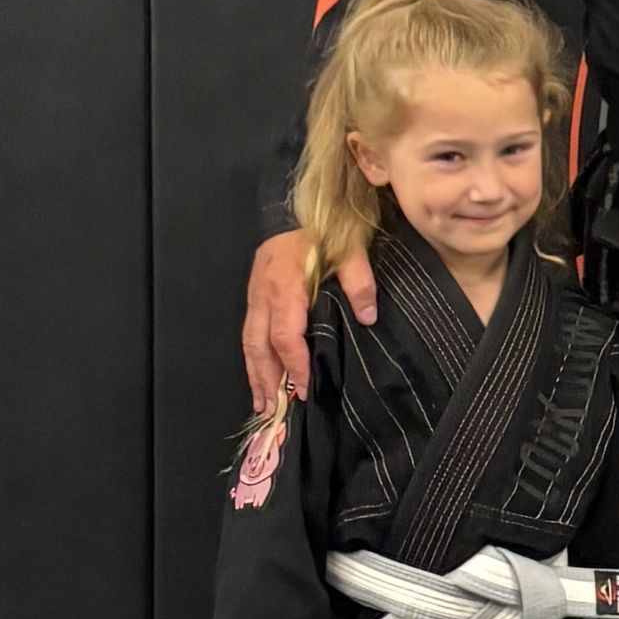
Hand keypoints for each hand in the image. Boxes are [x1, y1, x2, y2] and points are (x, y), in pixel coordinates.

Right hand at [243, 229, 374, 413]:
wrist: (295, 207)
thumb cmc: (324, 230)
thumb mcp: (350, 250)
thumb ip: (359, 282)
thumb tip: (369, 316)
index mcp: (286, 286)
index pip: (286, 335)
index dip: (294, 364)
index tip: (305, 388)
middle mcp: (264, 295)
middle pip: (259, 346)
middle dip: (266, 380)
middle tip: (272, 411)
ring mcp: (255, 296)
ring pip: (249, 342)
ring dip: (255, 374)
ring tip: (261, 404)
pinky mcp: (253, 295)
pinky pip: (249, 333)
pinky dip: (253, 358)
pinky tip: (259, 376)